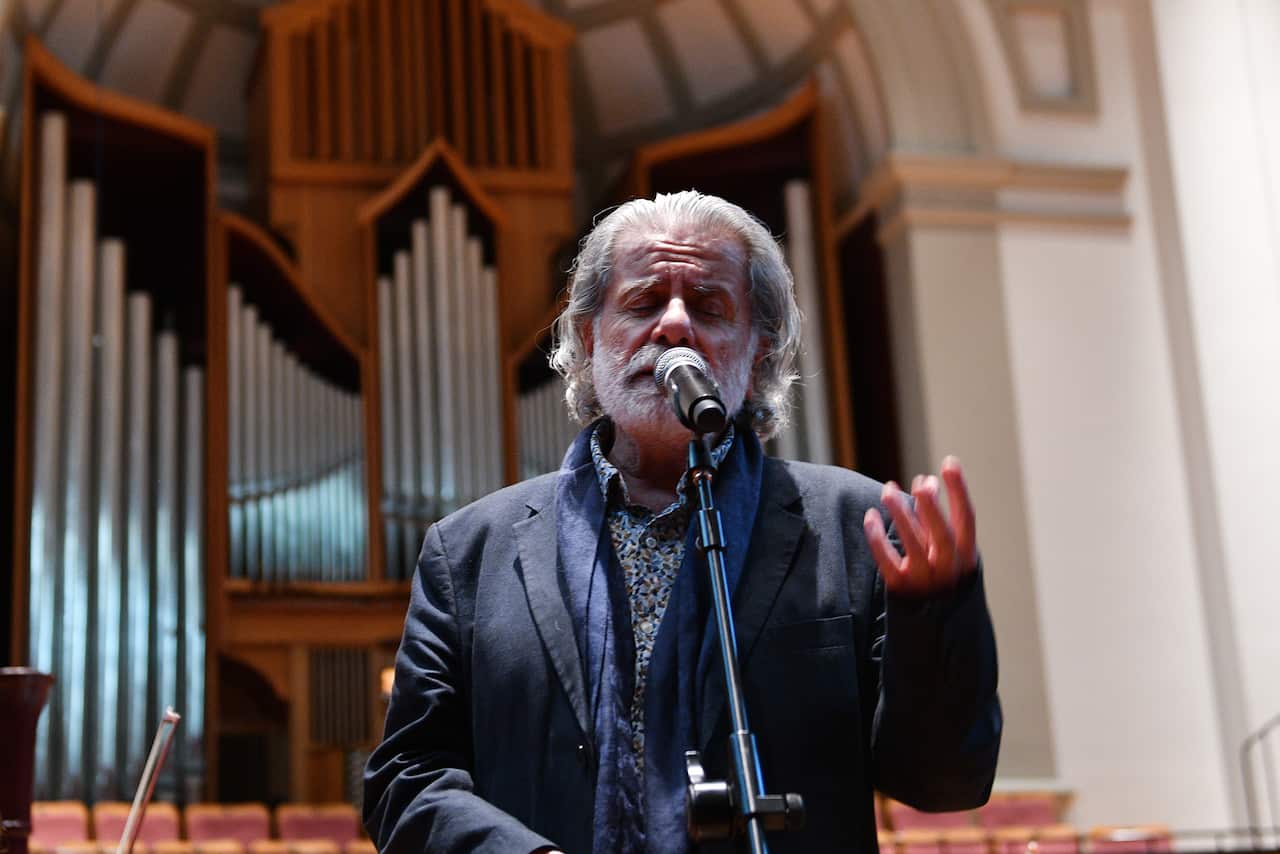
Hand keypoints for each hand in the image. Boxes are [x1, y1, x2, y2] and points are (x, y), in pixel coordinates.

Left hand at [862, 456, 977, 597]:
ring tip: (888, 489)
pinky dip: (876, 537)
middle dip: (931, 506)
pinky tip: (870, 516)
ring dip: (901, 515)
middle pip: (942, 534)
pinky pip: (886, 559)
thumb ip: (936, 521)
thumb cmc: (941, 580)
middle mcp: (948, 569)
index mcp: (967, 557)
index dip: (959, 490)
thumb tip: (924, 481)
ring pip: (912, 544)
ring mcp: (925, 580)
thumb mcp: (948, 554)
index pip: (966, 519)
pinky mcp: (901, 588)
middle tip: (921, 481)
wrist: (934, 631)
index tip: (949, 463)